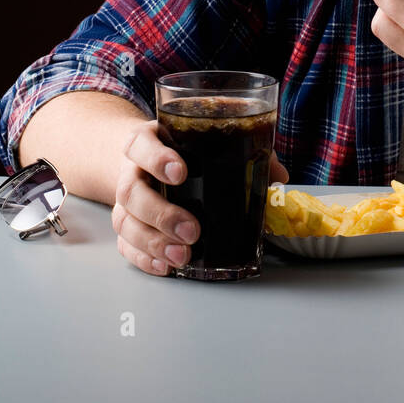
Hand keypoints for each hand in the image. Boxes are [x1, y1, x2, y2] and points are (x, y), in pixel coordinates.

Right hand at [111, 118, 288, 276]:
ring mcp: (125, 200)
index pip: (141, 144)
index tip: (180, 172)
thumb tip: (278, 175)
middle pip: (131, 191)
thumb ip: (244, 147)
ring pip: (125, 222)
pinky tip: (165, 266)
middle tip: (192, 230)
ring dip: (153, 242)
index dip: (156, 158)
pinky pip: (125, 243)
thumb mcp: (207, 136)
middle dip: (161, 214)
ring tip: (182, 256)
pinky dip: (143, 257)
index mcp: (148, 140)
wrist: (146, 155)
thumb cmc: (184, 146)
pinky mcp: (126, 223)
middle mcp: (131, 170)